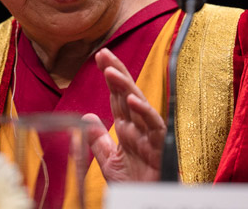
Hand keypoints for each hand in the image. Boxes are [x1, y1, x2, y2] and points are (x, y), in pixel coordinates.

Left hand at [83, 48, 165, 181]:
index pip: (117, 97)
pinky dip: (144, 112)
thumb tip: (87, 117)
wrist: (146, 203)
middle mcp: (139, 128)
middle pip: (128, 94)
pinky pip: (154, 126)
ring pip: (139, 105)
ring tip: (111, 71)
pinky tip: (132, 99)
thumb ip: (98, 140)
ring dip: (126, 87)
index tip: (100, 56)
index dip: (110, 76)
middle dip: (117, 72)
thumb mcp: (108, 161)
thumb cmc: (134, 184)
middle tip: (104, 53)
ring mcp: (150, 136)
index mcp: (127, 129)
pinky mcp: (160, 148)